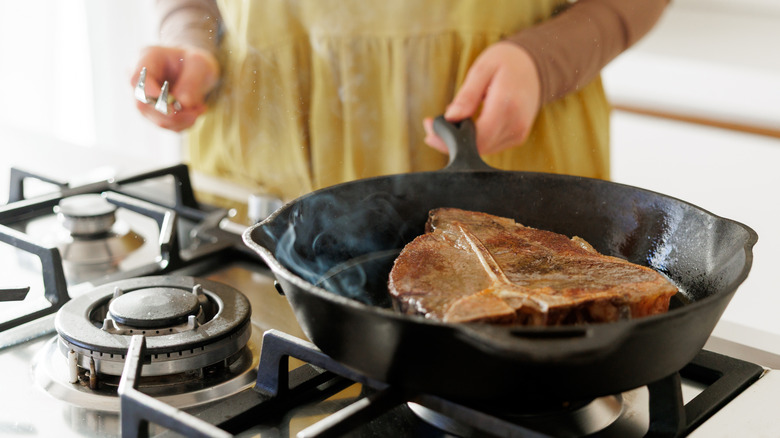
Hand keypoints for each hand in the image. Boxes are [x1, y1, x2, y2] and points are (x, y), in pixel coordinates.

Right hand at [131, 46, 219, 131]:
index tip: (173, 107)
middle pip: (144, 105)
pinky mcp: (153, 113)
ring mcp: (145, 99)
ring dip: (183, 120)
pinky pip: (168, 125)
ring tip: (200, 108)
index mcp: (148, 58)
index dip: (151, 95)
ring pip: (157, 119)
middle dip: (174, 114)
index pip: (138, 79)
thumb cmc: (195, 62)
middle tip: (198, 110)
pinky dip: (184, 123)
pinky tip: (195, 111)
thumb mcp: (199, 64)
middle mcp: (140, 80)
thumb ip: (192, 82)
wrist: (194, 69)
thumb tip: (183, 104)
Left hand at [424, 41, 540, 154]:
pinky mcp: (517, 137)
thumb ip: (467, 95)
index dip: (450, 140)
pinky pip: (490, 145)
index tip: (430, 128)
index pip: (477, 138)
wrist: (535, 65)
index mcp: (508, 106)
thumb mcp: (482, 69)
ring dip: (460, 141)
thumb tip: (451, 117)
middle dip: (450, 141)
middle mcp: (516, 125)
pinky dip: (473, 139)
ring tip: (446, 123)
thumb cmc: (507, 62)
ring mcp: (518, 134)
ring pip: (482, 150)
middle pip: (477, 147)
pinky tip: (464, 124)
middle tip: (431, 126)